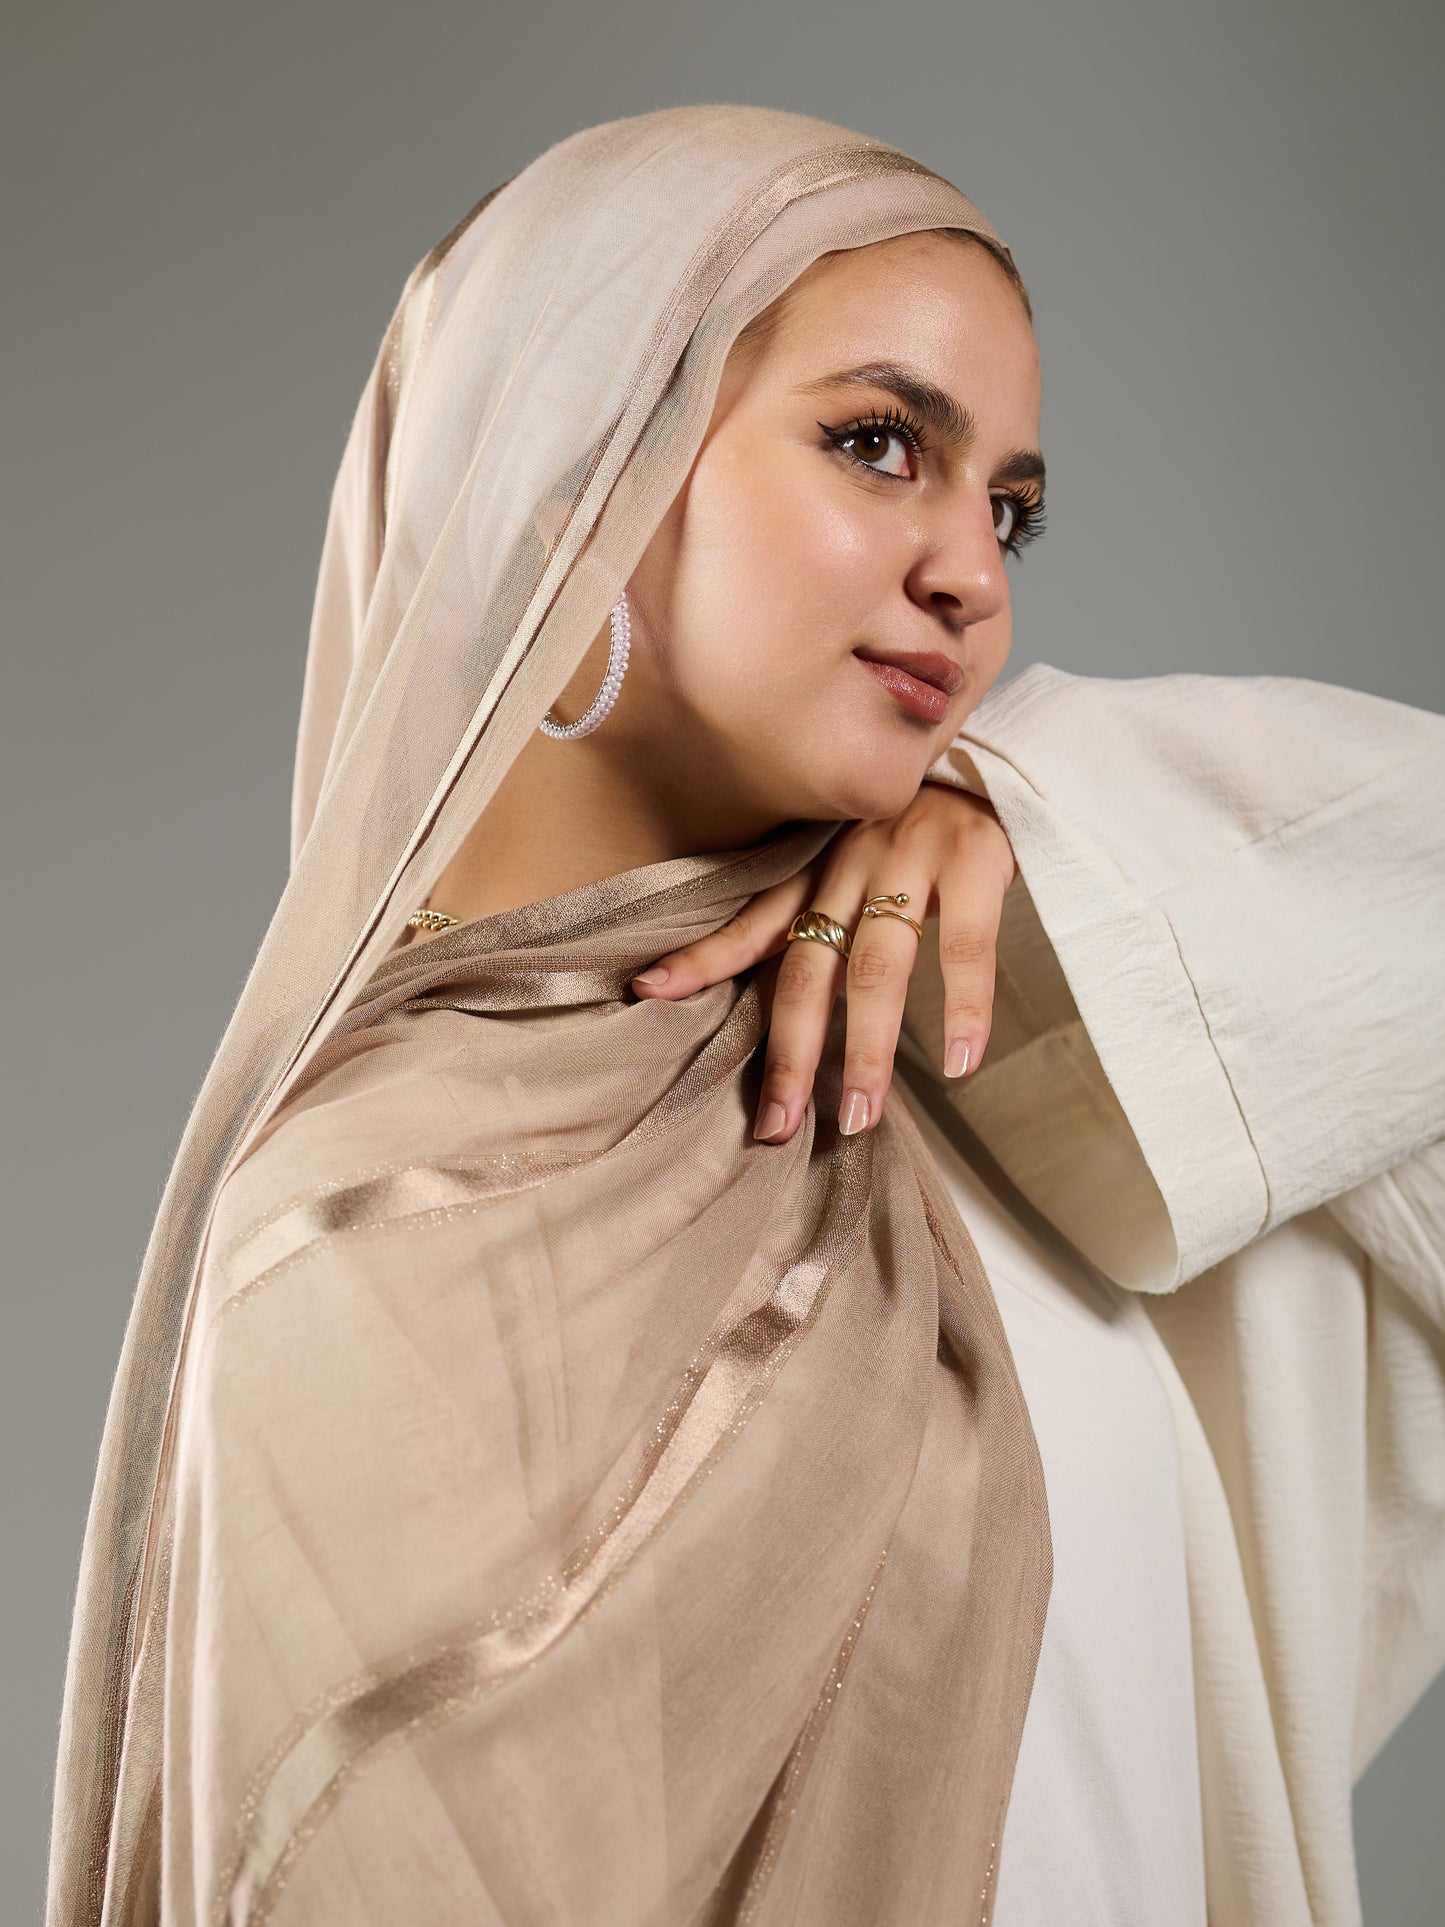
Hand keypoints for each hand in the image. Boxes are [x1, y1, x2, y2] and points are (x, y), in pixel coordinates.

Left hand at [630, 785, 1016, 1142]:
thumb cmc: (917, 833)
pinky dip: (963, 1008)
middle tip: (776, 1125)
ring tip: (860, 1115)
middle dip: (789, 1053)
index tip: (648, 992)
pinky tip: (961, 1062)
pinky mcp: (972, 861)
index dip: (702, 957)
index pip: (751, 922)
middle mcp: (850, 863)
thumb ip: (816, 916)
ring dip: (867, 1049)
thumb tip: (783, 1008)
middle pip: (807, 969)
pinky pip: (964, 947)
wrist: (993, 767)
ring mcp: (910, 858)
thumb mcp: (852, 863)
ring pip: (877, 968)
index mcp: (817, 869)